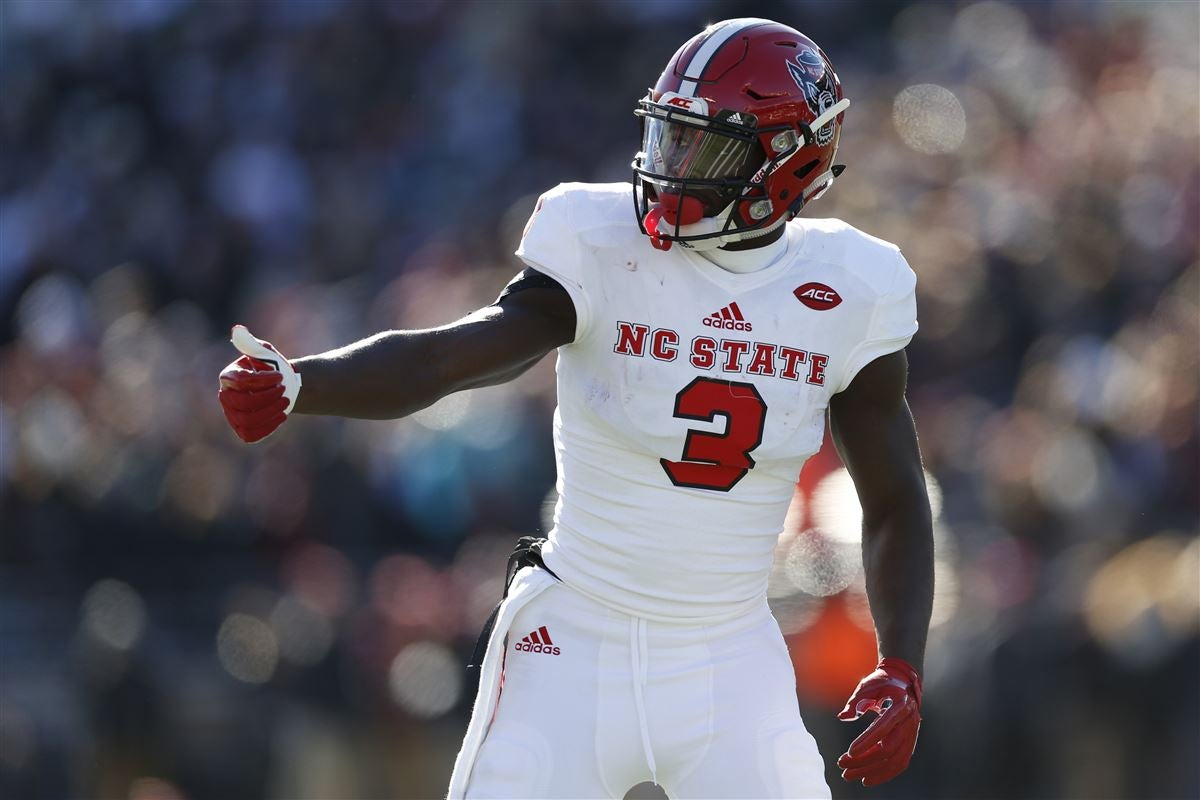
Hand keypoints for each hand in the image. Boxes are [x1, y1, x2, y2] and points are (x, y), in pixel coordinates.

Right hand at [218, 325, 301, 442]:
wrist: (283, 387)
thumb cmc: (272, 368)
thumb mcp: (265, 353)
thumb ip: (251, 344)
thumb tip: (237, 330)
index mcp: (228, 377)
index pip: (241, 382)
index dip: (263, 380)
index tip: (281, 375)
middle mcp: (225, 397)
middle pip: (241, 404)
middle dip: (267, 398)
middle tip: (284, 390)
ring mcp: (232, 415)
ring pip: (246, 420)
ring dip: (269, 412)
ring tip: (286, 402)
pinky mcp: (242, 429)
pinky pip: (250, 434)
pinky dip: (268, 426)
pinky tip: (281, 415)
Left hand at [837, 657, 922, 786]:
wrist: (903, 682)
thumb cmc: (882, 682)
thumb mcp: (867, 686)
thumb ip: (855, 701)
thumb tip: (843, 716)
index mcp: (900, 705)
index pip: (883, 728)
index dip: (867, 741)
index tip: (849, 752)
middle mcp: (909, 723)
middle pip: (888, 749)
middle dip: (864, 760)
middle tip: (842, 765)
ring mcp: (912, 735)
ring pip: (895, 760)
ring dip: (872, 771)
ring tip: (850, 775)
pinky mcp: (910, 743)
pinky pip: (900, 763)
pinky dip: (885, 773)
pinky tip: (868, 778)